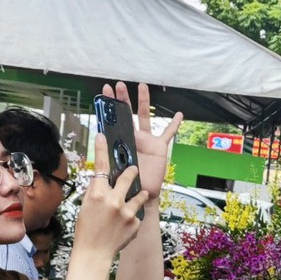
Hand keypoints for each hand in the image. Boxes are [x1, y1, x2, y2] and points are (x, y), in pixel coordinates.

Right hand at [72, 132, 145, 262]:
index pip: (101, 167)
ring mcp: (127, 211)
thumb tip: (103, 178)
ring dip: (137, 194)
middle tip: (133, 170)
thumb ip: (96, 191)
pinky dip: (133, 215)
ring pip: (139, 194)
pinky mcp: (136, 222)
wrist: (94, 253)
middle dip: (132, 171)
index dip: (101, 149)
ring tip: (133, 199)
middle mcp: (114, 200)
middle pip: (128, 176)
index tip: (102, 136)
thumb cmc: (86, 229)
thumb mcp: (86, 206)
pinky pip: (137, 212)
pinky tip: (124, 224)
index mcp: (98, 194)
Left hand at [106, 82, 179, 199]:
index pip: (113, 120)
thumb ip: (110, 158)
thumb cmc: (127, 183)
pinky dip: (174, 124)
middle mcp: (133, 138)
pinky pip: (168, 134)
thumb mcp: (115, 170)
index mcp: (120, 142)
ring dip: (144, 101)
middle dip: (123, 98)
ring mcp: (147, 140)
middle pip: (128, 113)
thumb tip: (101, 147)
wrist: (142, 194)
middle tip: (118, 85)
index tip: (104, 93)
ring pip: (146, 117)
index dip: (109, 107)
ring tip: (142, 86)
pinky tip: (179, 115)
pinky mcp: (159, 147)